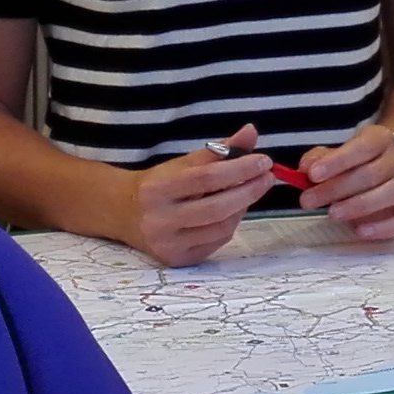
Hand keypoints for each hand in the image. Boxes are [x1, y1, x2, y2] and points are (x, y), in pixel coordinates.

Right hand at [123, 130, 271, 267]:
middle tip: (268, 177)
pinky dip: (231, 224)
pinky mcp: (177, 260)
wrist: (125, 214)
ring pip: (221, 228)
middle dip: (249, 191)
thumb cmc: (159, 184)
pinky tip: (233, 211)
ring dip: (242, 208)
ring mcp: (168, 244)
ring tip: (250, 191)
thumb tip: (251, 133)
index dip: (240, 169)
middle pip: (217, 207)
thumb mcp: (182, 163)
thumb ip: (218, 150)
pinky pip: (216, 242)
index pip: (206, 178)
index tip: (264, 161)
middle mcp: (159, 220)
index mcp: (157, 189)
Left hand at [282, 120, 393, 241]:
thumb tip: (304, 168)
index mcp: (379, 140)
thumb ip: (318, 159)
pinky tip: (360, 231)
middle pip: (371, 173)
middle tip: (308, 200)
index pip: (362, 147)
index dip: (337, 161)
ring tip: (332, 214)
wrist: (387, 169)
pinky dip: (384, 227)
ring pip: (390, 194)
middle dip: (337, 188)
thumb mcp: (336, 154)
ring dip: (358, 206)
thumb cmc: (356, 163)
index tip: (312, 175)